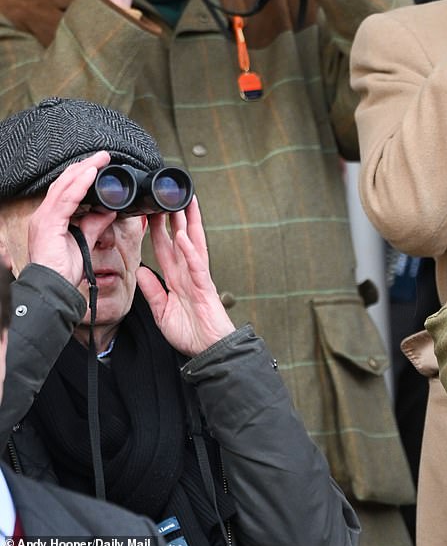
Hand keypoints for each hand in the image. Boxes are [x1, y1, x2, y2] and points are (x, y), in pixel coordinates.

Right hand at [26, 152, 115, 286]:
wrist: (53, 288)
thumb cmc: (63, 269)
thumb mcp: (84, 240)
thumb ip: (95, 223)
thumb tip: (109, 209)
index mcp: (52, 217)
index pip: (66, 189)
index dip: (83, 174)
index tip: (100, 163)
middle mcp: (44, 215)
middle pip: (64, 183)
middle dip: (85, 166)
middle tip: (104, 155)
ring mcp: (44, 219)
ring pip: (64, 187)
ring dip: (84, 170)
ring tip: (100, 159)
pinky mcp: (48, 225)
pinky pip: (65, 200)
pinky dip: (79, 186)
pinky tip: (91, 175)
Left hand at [138, 198, 234, 356]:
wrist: (207, 350)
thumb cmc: (190, 332)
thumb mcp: (162, 311)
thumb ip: (152, 291)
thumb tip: (140, 271)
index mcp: (177, 279)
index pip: (166, 248)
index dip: (159, 230)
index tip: (152, 212)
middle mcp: (188, 273)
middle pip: (181, 239)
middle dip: (175, 217)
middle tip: (169, 195)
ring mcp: (197, 278)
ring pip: (192, 245)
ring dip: (188, 224)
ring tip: (183, 203)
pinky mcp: (204, 288)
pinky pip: (196, 265)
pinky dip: (190, 250)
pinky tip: (185, 236)